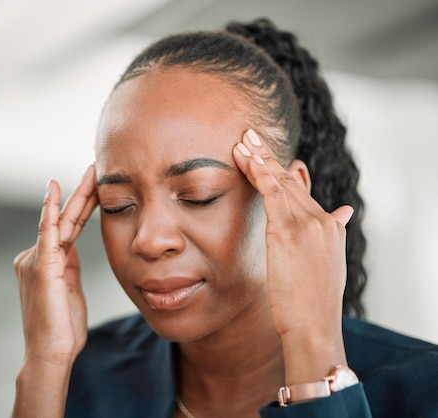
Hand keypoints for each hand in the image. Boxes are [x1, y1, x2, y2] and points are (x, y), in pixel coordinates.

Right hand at [14, 164, 97, 366]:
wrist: (52, 353)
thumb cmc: (62, 330)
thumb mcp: (70, 291)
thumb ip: (69, 268)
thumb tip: (73, 249)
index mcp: (48, 262)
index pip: (69, 227)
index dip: (83, 206)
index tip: (97, 187)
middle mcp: (37, 256)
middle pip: (65, 219)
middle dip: (82, 193)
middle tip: (96, 169)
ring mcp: (36, 259)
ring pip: (60, 221)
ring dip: (77, 196)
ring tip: (91, 174)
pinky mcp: (40, 266)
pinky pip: (46, 232)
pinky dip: (50, 210)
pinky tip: (54, 189)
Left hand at [232, 129, 351, 383]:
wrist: (314, 326)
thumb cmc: (314, 302)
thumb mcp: (328, 264)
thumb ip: (333, 233)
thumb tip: (344, 211)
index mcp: (329, 226)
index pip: (300, 191)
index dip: (280, 172)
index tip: (265, 156)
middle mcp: (321, 220)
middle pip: (289, 181)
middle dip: (267, 157)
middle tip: (249, 135)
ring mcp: (307, 224)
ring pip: (278, 182)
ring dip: (258, 159)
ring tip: (242, 141)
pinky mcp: (289, 231)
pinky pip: (272, 194)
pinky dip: (259, 173)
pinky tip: (247, 158)